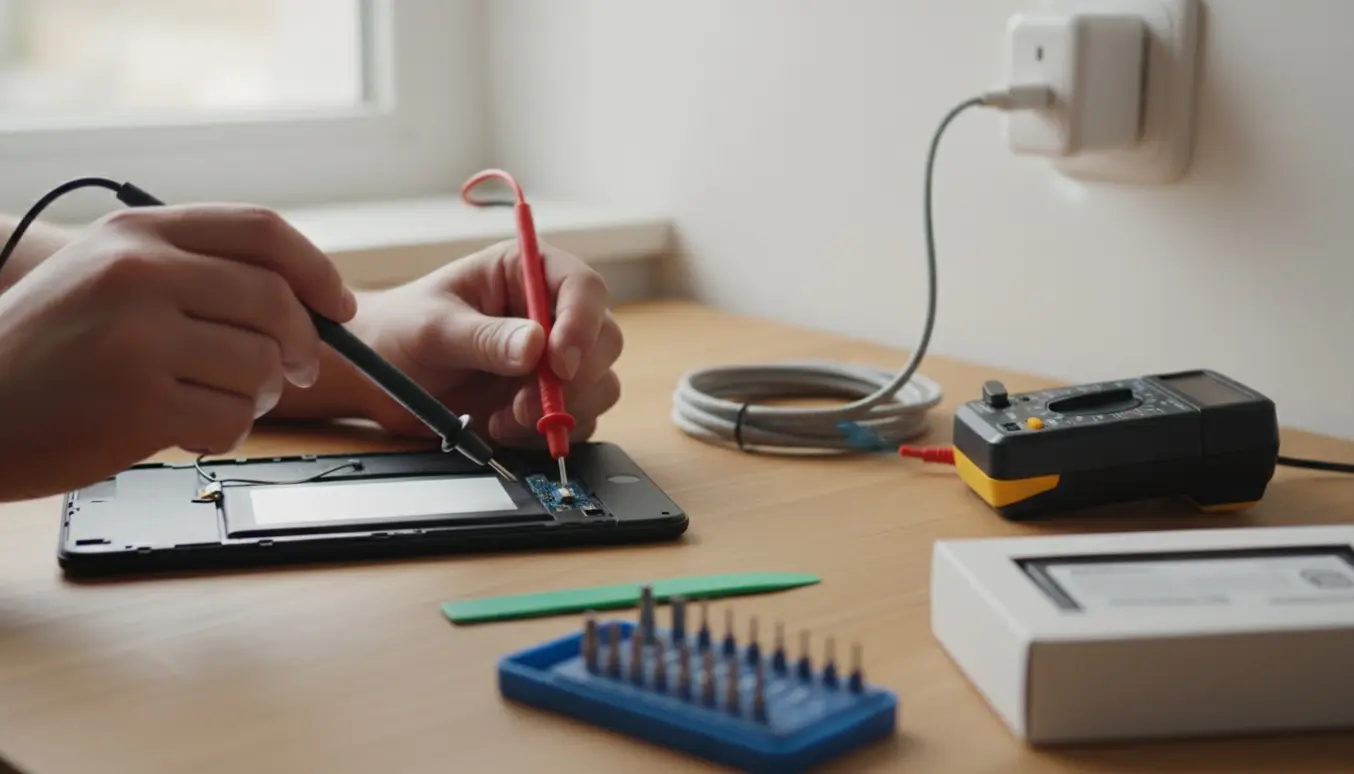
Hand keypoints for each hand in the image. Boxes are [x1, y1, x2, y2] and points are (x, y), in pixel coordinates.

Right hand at [0, 205, 354, 500]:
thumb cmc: (47, 350)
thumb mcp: (105, 276)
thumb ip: (192, 270)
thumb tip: (305, 296)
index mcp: (138, 232)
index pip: (262, 230)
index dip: (317, 270)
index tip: (340, 306)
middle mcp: (138, 272)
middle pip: (276, 300)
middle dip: (302, 344)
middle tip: (297, 371)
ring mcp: (137, 335)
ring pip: (262, 365)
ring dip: (257, 396)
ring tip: (212, 400)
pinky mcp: (139, 402)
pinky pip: (234, 418)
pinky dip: (226, 432)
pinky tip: (185, 429)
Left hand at [332, 239, 621, 447]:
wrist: (376, 378)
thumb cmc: (400, 331)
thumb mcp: (433, 329)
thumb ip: (483, 338)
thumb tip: (535, 346)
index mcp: (527, 272)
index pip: (582, 287)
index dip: (581, 324)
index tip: (558, 361)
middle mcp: (551, 313)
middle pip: (604, 339)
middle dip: (575, 378)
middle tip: (528, 404)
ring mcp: (554, 360)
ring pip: (601, 383)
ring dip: (563, 410)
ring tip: (507, 418)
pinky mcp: (550, 399)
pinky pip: (580, 420)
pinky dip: (550, 433)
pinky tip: (506, 427)